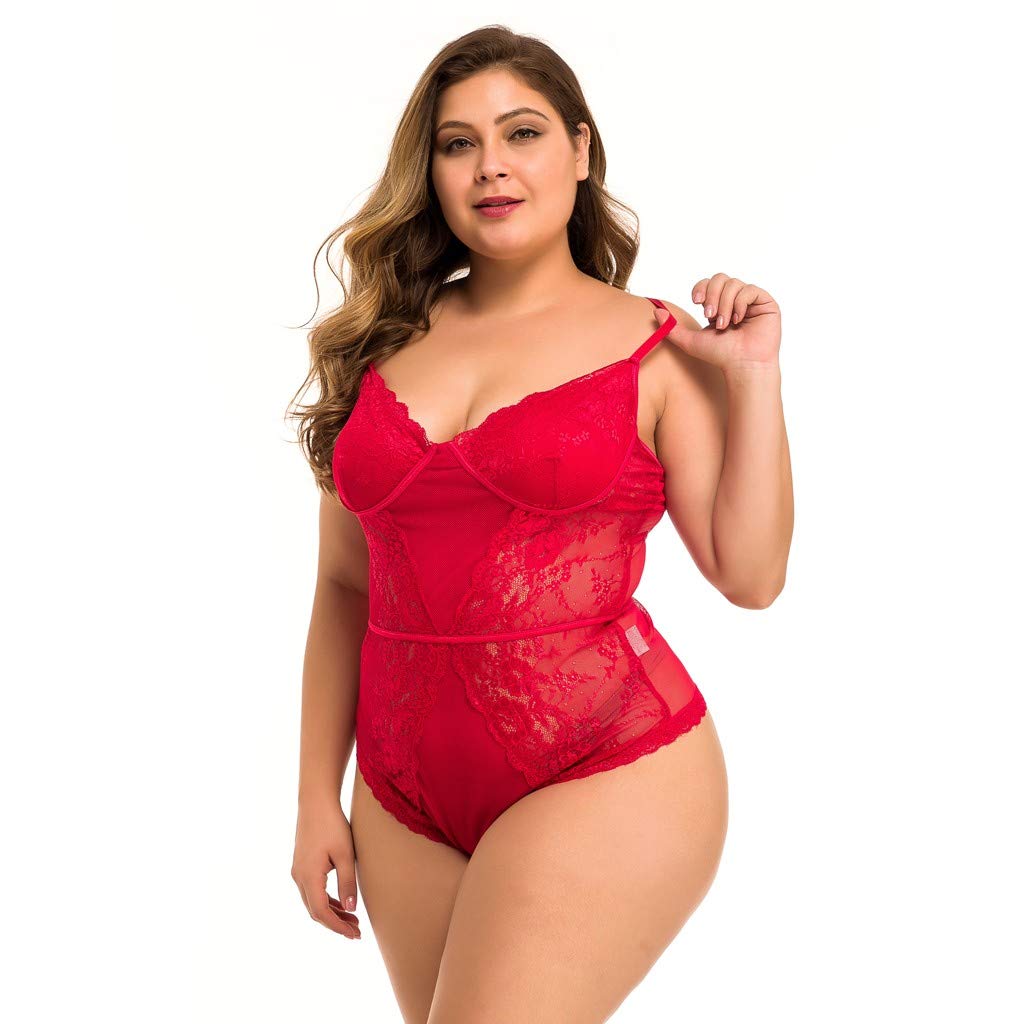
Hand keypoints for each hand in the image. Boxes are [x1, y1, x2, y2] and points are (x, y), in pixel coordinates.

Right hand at [292, 798, 361, 939]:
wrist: (316, 801)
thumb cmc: (333, 825)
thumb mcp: (345, 854)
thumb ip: (347, 882)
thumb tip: (351, 909)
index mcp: (308, 877)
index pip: (321, 913)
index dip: (338, 927)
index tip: (354, 934)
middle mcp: (299, 877)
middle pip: (315, 911)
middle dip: (335, 923)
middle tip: (357, 931)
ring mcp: (298, 871)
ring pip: (313, 902)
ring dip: (332, 912)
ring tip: (353, 919)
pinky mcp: (302, 864)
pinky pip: (312, 890)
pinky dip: (326, 900)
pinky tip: (341, 902)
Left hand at [653, 273, 780, 371]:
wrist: (742, 365)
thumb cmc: (720, 356)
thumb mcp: (690, 341)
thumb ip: (672, 327)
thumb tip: (655, 311)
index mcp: (719, 305)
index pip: (708, 283)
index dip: (701, 288)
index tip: (695, 302)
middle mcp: (735, 300)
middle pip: (720, 278)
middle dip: (712, 295)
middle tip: (710, 316)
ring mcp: (751, 301)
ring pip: (734, 284)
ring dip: (725, 304)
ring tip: (725, 324)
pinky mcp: (766, 303)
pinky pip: (750, 290)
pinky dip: (740, 303)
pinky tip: (738, 320)